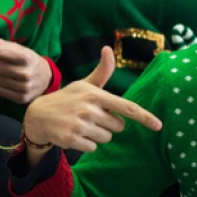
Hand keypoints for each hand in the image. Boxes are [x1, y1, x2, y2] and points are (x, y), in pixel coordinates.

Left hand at [0, 34, 52, 103]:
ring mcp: (25, 87)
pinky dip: (2, 87)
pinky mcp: (22, 98)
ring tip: (8, 75)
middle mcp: (26, 73)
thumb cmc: (27, 61)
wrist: (45, 78)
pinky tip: (10, 84)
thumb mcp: (18, 49)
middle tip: (4, 66)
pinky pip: (0, 91)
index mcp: (26, 57)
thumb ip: (1, 43)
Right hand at [21, 47, 161, 160]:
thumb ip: (102, 72)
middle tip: (90, 118)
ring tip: (80, 125)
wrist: (38, 115)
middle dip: (108, 125)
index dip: (144, 117)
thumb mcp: (83, 85)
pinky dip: (86, 144)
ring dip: (96, 135)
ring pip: (106, 138)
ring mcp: (79, 124)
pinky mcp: (72, 138)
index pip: (126, 107)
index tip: (158, 125)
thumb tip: (108, 48)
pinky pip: (93, 148)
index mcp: (95, 94)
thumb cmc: (66, 99)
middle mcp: (88, 109)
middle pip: (118, 127)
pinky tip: (74, 134)